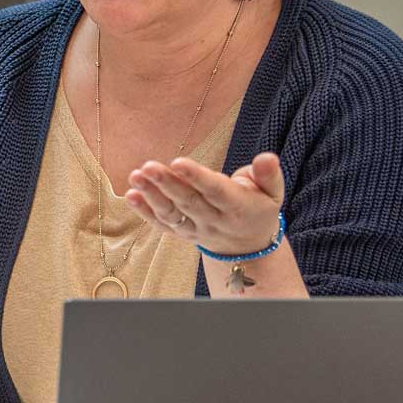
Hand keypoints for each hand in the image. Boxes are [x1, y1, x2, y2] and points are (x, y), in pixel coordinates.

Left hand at [124, 151, 285, 255]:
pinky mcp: (181, 233)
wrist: (248, 245)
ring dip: (151, 196)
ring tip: (135, 176)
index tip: (178, 161)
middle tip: (148, 166)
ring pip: (172, 214)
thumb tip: (267, 157)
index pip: (215, 191)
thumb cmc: (258, 207)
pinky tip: (129, 195)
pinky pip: (162, 225)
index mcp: (238, 207)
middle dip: (167, 184)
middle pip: (188, 202)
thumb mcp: (273, 192)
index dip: (197, 177)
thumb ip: (269, 175)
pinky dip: (145, 212)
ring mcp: (196, 229)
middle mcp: (214, 221)